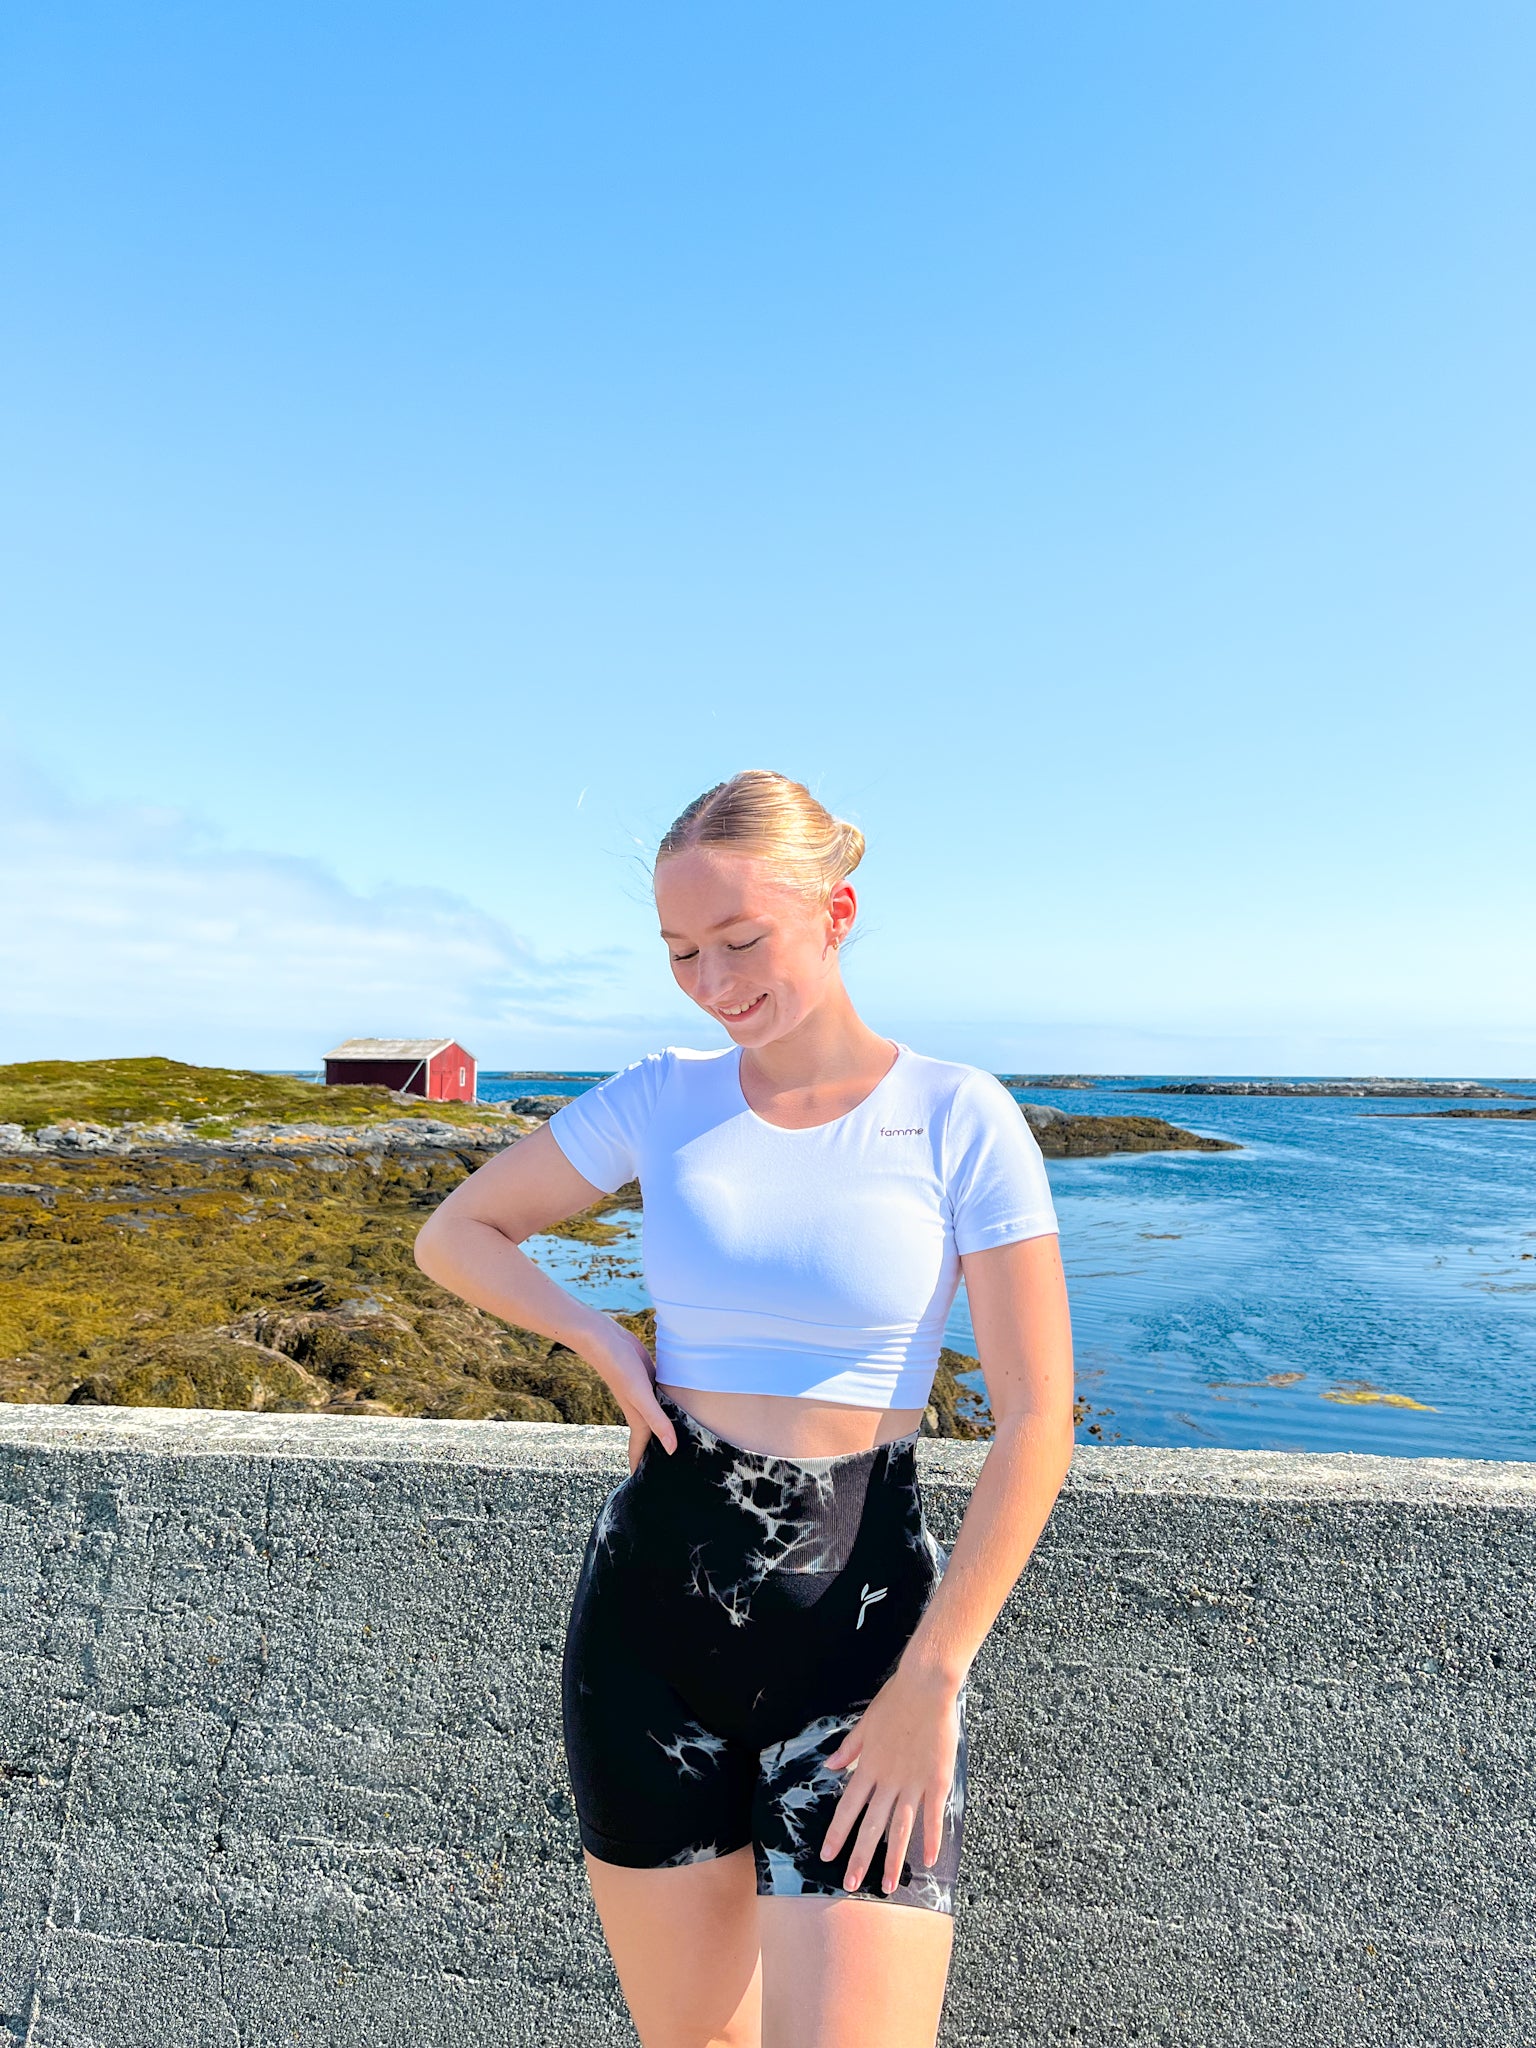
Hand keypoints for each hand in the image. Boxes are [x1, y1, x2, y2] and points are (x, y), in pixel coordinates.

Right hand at [578, 1315, 678, 1469]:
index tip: (642, 1486)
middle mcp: (640, 1408)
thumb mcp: (640, 1395)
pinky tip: (676, 1404)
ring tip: (672, 1442)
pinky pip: (659, 1398)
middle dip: (653, 1453)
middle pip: (649, 1436)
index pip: (639, 1449)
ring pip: (655, 1417)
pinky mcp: (647, 1377)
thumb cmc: (619, 1367)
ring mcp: (644, 1393)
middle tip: (665, 1469)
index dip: (641, 1467)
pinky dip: (666, 1406)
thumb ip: (656, 1421)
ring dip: (660, 1429)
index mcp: (638, 1418)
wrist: (603, 1338)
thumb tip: (671, 1450)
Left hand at [818, 1666, 959, 1892]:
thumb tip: (829, 1767)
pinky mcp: (936, 1780)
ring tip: (887, 1885)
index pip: (847, 1808)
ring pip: (900, 1828)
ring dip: (892, 1859)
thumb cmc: (895, 1700)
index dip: (837, 1833)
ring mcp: (913, 1783)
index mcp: (868, 1767)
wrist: (926, 1687)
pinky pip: (932, 1816)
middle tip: (850, 1885)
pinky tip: (928, 1861)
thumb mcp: (865, 1723)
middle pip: (871, 1826)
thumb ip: (849, 1749)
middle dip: (860, 1857)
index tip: (827, 1856)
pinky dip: (930, 1839)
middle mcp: (888, 1780)